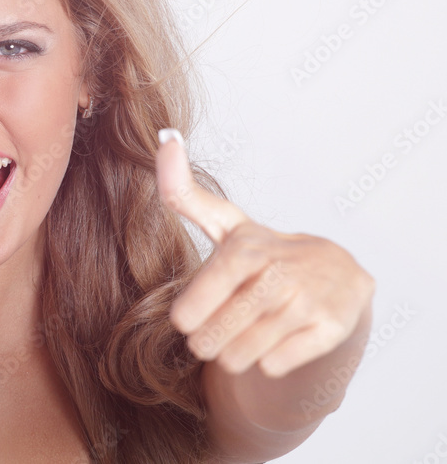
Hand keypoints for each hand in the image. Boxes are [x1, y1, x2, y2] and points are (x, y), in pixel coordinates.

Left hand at [155, 130, 374, 377]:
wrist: (337, 276)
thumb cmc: (264, 255)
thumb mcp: (225, 224)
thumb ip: (184, 192)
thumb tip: (165, 137)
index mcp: (243, 250)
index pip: (192, 307)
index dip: (187, 317)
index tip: (188, 316)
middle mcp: (277, 273)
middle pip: (211, 338)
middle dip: (207, 341)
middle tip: (218, 328)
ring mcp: (307, 301)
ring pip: (241, 356)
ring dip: (234, 354)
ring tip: (242, 334)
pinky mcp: (332, 327)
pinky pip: (275, 366)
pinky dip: (269, 362)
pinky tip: (278, 339)